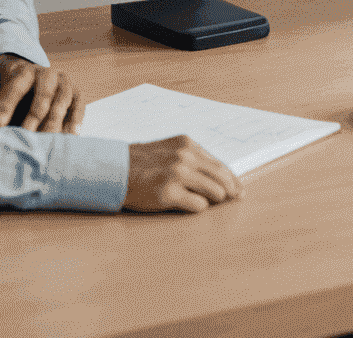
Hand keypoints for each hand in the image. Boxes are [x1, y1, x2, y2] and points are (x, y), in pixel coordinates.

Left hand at [0, 54, 84, 132]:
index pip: (14, 84)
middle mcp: (42, 73)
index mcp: (17, 70)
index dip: (5, 104)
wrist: (21, 75)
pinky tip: (70, 136)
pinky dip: (76, 118)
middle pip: (44, 91)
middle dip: (34, 113)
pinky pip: (79, 103)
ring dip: (55, 118)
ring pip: (62, 97)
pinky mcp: (74, 91)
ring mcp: (60, 81)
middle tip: (24, 133)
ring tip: (46, 140)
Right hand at [123, 137, 242, 212]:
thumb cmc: (141, 163)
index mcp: (188, 144)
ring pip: (213, 190)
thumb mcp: (169, 150)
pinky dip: (199, 207)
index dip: (231, 176)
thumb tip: (215, 174)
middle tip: (237, 198)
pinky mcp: (168, 193)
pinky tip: (192, 207)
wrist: (114, 171)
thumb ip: (190, 157)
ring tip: (213, 203)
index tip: (239, 187)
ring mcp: (177, 174)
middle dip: (231, 189)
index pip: (218, 162)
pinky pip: (197, 204)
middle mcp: (185, 156)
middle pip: (220, 175)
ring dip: (216, 199)